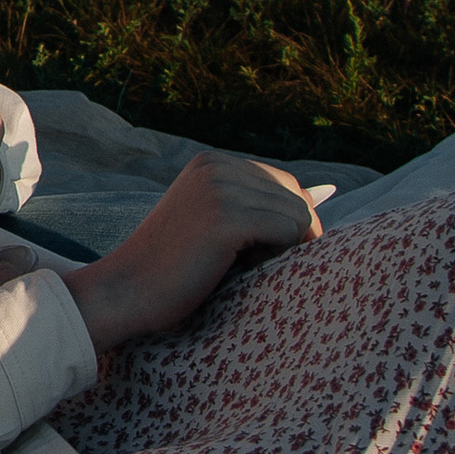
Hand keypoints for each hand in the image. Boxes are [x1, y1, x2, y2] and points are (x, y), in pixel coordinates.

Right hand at [66, 155, 324, 360]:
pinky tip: (240, 269)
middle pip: (296, 197)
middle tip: (245, 263)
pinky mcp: (225, 216)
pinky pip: (291, 230)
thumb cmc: (173, 268)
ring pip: (299, 214)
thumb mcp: (217, 222)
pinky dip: (277, 257)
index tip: (247, 253)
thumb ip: (264, 203)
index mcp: (212, 161)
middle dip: (288, 235)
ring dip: (282, 249)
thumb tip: (330, 190)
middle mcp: (216, 165)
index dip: (281, 224)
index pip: (285, 184)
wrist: (124, 292)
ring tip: (237, 266)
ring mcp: (219, 188)